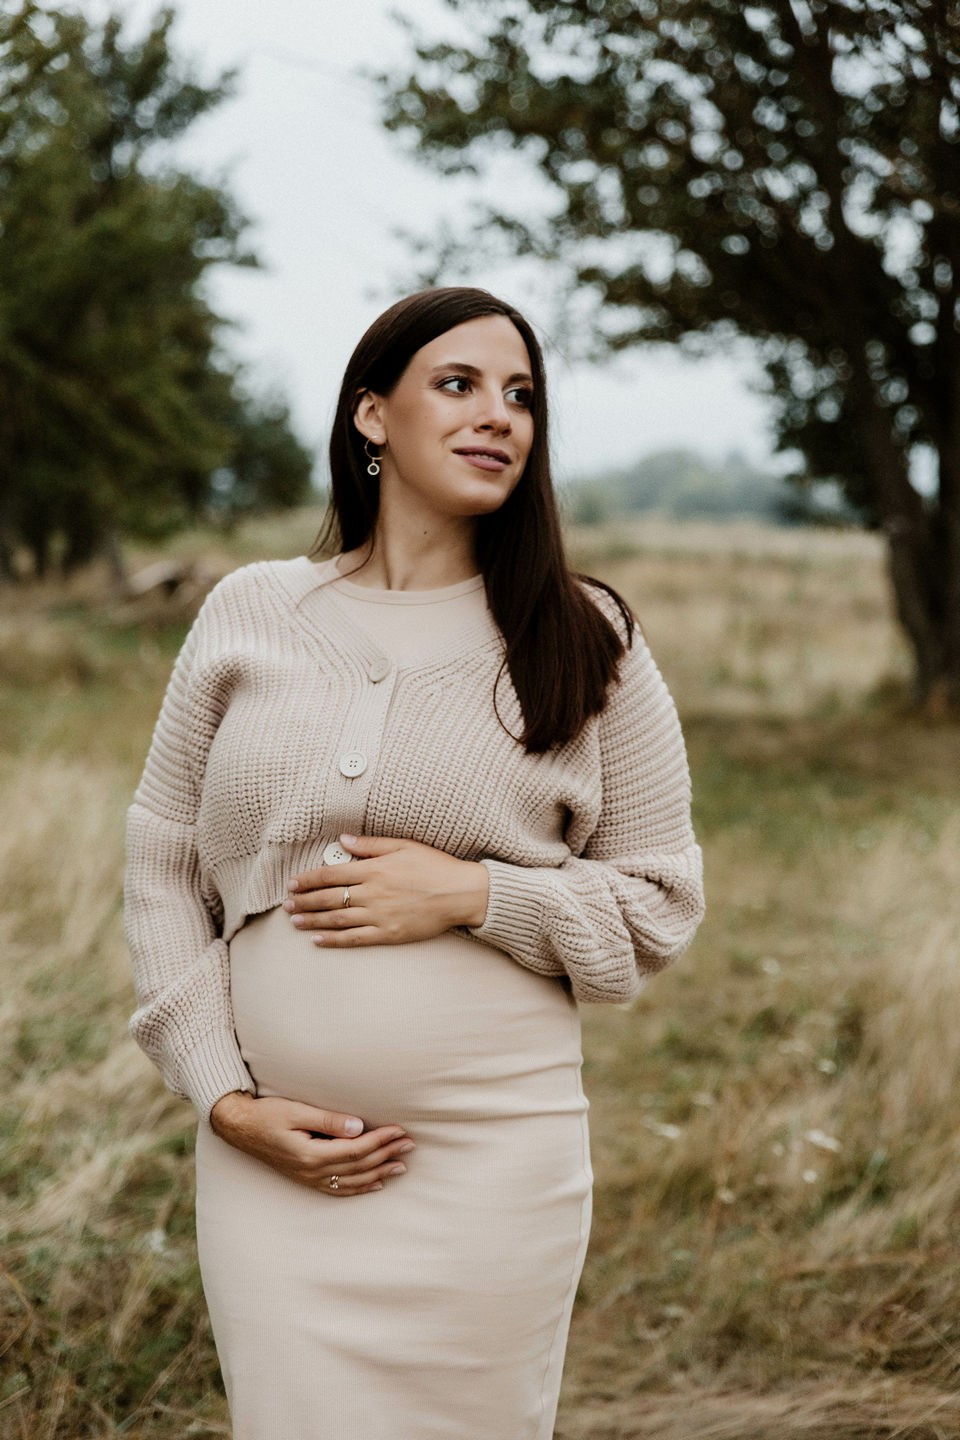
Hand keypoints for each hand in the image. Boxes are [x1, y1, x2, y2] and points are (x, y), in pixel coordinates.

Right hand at [209, 1091, 413, 1195]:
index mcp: (311, 1154)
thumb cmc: (267, 1114)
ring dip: (379, 1172)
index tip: (399, 1131)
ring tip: (401, 1165)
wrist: (240, 1128)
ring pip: (352, 1180)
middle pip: (358, 1166)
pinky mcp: (306, 1178)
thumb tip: (358, 1127)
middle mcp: (312, 1171)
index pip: (355, 1150)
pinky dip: (359, 1187)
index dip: (380, 1141)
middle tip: (410, 1144)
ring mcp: (309, 1178)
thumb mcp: (296, 1111)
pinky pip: (338, 1188)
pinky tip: (375, 1183)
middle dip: (386, 1154)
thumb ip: (328, 1121)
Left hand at [283, 834, 488, 946]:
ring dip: (311, 920)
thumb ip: (371, 844)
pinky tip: (317, 939)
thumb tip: (342, 840)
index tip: (293, 882)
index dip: (308, 879)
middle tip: (286, 904)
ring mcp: (378, 916)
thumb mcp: (404, 846)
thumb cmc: (436, 866)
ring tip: (294, 920)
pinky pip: (353, 939)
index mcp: (374, 869)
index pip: (331, 874)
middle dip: (303, 900)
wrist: (461, 893)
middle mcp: (371, 893)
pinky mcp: (388, 934)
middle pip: (328, 898)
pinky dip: (332, 939)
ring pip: (336, 919)